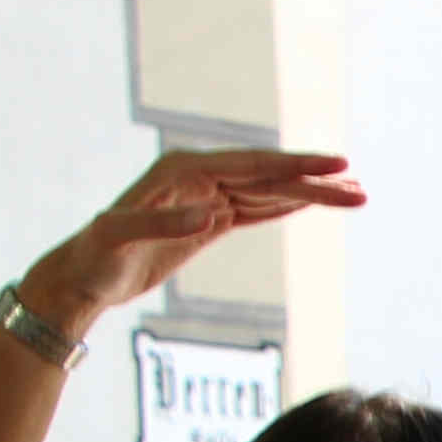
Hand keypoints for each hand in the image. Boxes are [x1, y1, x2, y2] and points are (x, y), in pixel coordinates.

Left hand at [23, 146, 363, 330]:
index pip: (251, 165)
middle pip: (269, 176)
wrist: (81, 276)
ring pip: (268, 191)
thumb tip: (211, 212)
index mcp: (182, 171)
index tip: (336, 165)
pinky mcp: (207, 221)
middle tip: (361, 189)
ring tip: (354, 195)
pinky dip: (286, 206)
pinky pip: (255, 209)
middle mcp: (197, 176)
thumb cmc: (94, 258)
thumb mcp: (119, 240)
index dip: (295, 165)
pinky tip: (312, 202)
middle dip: (316, 181)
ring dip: (309, 194)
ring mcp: (205, 197)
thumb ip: (163, 225)